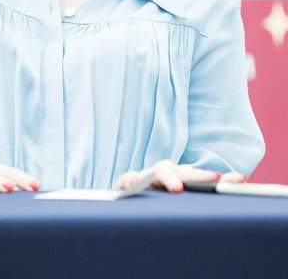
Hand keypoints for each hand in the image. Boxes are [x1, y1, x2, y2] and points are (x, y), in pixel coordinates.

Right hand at [116, 160, 246, 192]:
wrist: (132, 193)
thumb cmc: (160, 196)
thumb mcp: (182, 193)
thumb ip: (206, 190)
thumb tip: (240, 182)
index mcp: (181, 176)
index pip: (202, 176)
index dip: (220, 179)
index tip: (240, 179)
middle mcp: (167, 172)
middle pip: (184, 172)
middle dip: (200, 177)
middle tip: (215, 179)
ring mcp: (149, 176)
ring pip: (160, 172)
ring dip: (169, 179)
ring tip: (177, 188)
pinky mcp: (130, 182)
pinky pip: (129, 180)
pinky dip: (131, 180)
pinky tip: (135, 183)